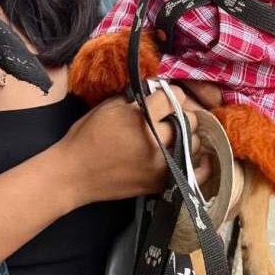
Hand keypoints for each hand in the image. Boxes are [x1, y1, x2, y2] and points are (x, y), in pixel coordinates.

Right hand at [58, 86, 206, 204]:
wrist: (74, 174)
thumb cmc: (87, 136)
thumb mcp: (109, 106)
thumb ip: (137, 97)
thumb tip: (158, 92)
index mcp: (143, 119)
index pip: (173, 97)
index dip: (169, 93)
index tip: (163, 96)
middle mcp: (158, 141)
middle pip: (189, 119)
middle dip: (181, 113)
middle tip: (169, 115)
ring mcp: (163, 165)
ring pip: (195, 143)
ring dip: (188, 135)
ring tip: (175, 134)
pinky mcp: (163, 182)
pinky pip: (195, 171)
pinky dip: (200, 162)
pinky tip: (198, 155)